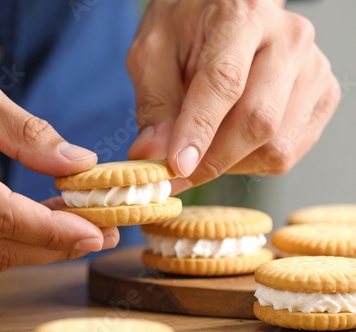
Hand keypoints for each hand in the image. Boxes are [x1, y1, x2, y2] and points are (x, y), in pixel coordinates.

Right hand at [0, 27, 117, 269]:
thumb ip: (27, 132)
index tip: (95, 232)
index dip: (55, 231)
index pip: (2, 218)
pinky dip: (7, 246)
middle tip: (98, 236)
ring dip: (36, 250)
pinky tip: (35, 229)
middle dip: (55, 247)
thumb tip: (78, 162)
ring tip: (75, 231)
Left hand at [127, 0, 340, 191]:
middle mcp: (288, 39)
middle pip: (259, 120)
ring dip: (230, 164)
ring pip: (275, 146)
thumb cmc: (185, 31)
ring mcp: (312, 70)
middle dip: (212, 160)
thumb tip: (151, 154)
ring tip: (204, 146)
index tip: (176, 166)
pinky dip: (251, 162)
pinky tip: (229, 142)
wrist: (223, 14)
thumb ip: (153, 104)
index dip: (200, 130)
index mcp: (242, 16)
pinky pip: (286, 153)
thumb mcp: (152, 54)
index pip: (225, 82)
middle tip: (176, 174)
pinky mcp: (321, 97)